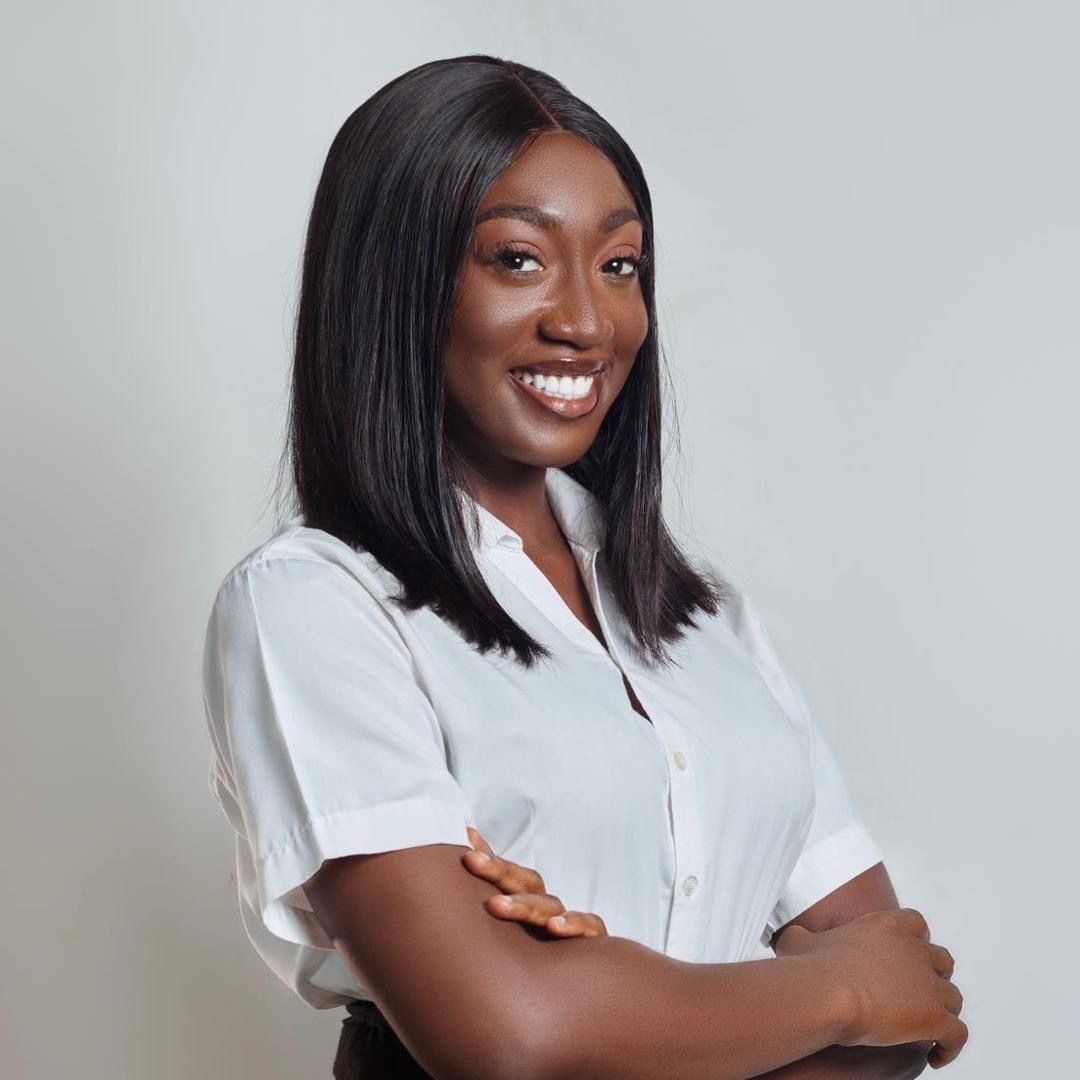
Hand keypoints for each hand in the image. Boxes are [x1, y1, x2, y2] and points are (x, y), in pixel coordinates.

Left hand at [460, 825, 608, 938]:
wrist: (593, 993)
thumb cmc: (538, 952)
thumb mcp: (512, 914)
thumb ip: (491, 875)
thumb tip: (469, 831)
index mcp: (528, 903)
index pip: (508, 875)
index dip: (488, 861)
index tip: (464, 852)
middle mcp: (549, 909)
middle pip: (527, 883)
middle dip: (498, 871)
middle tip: (472, 861)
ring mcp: (571, 924)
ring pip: (550, 906)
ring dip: (524, 904)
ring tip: (496, 904)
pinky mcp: (593, 942)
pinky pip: (589, 927)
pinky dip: (575, 923)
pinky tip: (555, 926)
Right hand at [774, 909, 966, 1068]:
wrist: (827, 993)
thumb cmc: (810, 966)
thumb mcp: (798, 941)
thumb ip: (802, 936)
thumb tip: (786, 937)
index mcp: (885, 927)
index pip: (916, 923)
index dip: (917, 939)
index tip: (910, 954)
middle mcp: (911, 950)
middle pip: (942, 960)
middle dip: (935, 975)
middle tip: (920, 993)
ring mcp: (926, 983)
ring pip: (953, 998)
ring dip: (944, 1011)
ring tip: (930, 1028)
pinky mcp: (933, 1015)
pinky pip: (957, 1035)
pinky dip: (951, 1047)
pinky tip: (936, 1057)